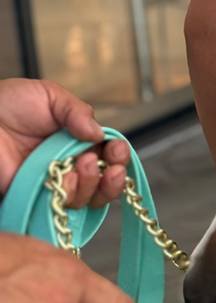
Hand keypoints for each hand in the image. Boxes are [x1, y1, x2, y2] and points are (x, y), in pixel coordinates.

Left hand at [0, 79, 128, 205]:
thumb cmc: (7, 104)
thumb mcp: (50, 96)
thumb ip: (78, 112)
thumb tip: (100, 133)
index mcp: (76, 140)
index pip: (107, 154)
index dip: (118, 156)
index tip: (117, 150)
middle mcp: (68, 165)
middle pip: (103, 183)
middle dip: (114, 178)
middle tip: (112, 167)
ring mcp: (51, 183)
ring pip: (86, 198)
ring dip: (93, 185)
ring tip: (84, 165)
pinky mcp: (34, 198)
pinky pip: (60, 206)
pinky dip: (70, 194)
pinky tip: (67, 178)